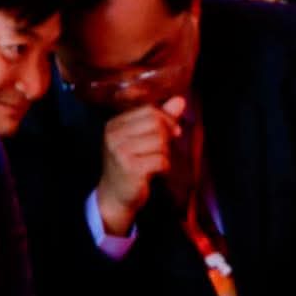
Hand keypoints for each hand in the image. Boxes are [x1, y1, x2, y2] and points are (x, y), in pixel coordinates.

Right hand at [96, 97, 184, 234]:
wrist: (115, 195)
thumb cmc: (130, 164)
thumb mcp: (142, 138)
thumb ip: (161, 119)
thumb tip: (180, 100)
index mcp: (114, 124)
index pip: (149, 110)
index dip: (167, 120)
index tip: (172, 133)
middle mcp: (114, 136)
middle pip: (156, 124)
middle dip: (166, 137)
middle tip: (162, 151)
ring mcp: (120, 152)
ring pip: (160, 142)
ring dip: (164, 154)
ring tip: (154, 163)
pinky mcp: (131, 168)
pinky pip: (161, 160)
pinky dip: (164, 167)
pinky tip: (155, 173)